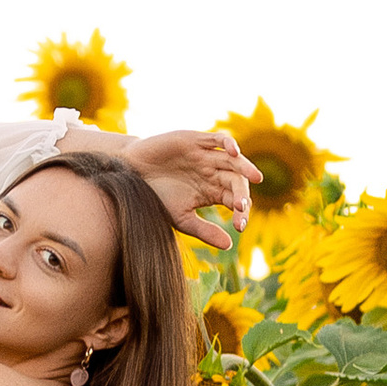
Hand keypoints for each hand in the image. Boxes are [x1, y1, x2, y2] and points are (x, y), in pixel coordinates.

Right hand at [122, 126, 261, 253]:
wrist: (130, 174)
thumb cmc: (155, 196)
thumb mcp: (181, 217)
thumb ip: (204, 230)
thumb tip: (229, 246)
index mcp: (214, 191)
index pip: (235, 201)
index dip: (241, 212)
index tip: (239, 226)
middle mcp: (214, 172)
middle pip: (237, 181)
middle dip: (241, 194)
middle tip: (241, 206)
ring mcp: (207, 155)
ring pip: (233, 160)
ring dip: (245, 167)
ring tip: (256, 178)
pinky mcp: (197, 140)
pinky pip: (219, 139)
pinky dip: (229, 143)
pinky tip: (234, 152)